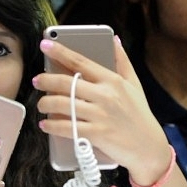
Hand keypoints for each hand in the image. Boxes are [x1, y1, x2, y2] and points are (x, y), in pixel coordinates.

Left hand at [33, 37, 171, 184]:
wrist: (149, 147)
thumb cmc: (139, 114)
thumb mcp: (134, 85)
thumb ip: (122, 61)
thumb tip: (114, 39)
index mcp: (112, 81)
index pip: (81, 62)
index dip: (60, 52)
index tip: (45, 45)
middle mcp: (105, 95)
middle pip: (65, 83)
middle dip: (46, 80)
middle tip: (37, 81)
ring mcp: (100, 115)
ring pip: (62, 104)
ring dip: (45, 103)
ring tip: (41, 105)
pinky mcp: (96, 134)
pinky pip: (66, 127)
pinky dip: (51, 126)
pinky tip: (45, 124)